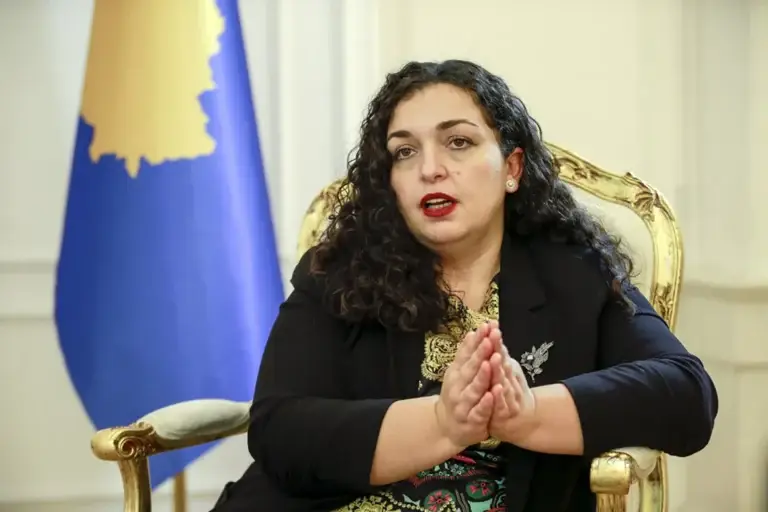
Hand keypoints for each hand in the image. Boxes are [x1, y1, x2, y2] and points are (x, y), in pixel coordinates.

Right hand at [435, 322, 495, 447]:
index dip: (476, 340)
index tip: (485, 326)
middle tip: (490, 339)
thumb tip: (473, 332)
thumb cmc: (458, 395)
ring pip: (474, 389)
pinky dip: (485, 403)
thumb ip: (467, 355)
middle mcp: (457, 386)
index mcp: (456, 372)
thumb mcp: (459, 373)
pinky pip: (479, 411)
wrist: (447, 427)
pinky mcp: (472, 420)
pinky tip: (491, 395)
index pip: (466, 353)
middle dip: (480, 353)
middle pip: (470, 368)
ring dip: (482, 376)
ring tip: (490, 363)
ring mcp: (463, 404)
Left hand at [487, 335, 536, 442]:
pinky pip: (501, 405)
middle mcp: (509, 382)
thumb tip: (493, 330)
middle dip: (497, 349)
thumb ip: (500, 353)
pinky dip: (499, 397)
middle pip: (502, 364)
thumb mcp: (507, 370)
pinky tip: (498, 388)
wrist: (524, 422)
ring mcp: (508, 398)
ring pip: (503, 382)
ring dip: (499, 370)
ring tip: (495, 357)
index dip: (495, 339)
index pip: (499, 352)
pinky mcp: (504, 414)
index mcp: (506, 370)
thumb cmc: (511, 392)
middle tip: (493, 335)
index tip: (492, 326)